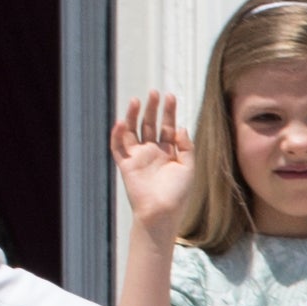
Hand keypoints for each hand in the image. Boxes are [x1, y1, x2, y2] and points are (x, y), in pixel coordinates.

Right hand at [111, 91, 194, 235]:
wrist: (162, 212)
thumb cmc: (178, 194)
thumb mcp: (189, 167)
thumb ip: (186, 146)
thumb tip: (180, 127)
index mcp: (168, 152)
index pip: (167, 127)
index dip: (168, 112)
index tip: (170, 97)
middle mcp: (152, 152)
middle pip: (149, 125)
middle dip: (151, 109)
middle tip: (153, 92)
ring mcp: (138, 158)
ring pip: (132, 132)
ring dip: (133, 116)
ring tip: (136, 101)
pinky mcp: (126, 165)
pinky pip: (118, 148)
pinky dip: (117, 135)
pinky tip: (121, 122)